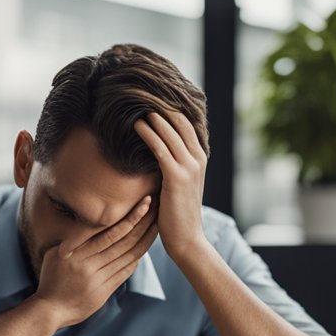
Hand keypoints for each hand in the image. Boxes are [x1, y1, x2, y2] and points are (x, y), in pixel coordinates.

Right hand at [32, 195, 158, 329]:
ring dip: (145, 240)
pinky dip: (135, 259)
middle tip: (157, 209)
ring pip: (128, 257)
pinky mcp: (104, 292)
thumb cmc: (51, 278)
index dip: (130, 218)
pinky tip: (144, 248)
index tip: (143, 204)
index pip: (110, 232)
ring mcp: (98, 280)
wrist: (50, 310)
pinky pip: (125, 273)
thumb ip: (75, 240)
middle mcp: (89, 266)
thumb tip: (92, 224)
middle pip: (124, 242)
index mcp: (76, 253)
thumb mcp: (55, 254)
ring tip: (157, 226)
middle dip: (143, 224)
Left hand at [134, 110, 208, 260]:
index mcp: (200, 158)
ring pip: (169, 132)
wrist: (187, 239)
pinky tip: (135, 126)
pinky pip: (160, 148)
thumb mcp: (178, 185)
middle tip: (141, 96)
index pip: (186, 125)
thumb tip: (154, 152)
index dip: (170, 110)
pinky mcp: (176, 177)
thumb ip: (172, 166)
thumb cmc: (177, 215)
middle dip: (160, 107)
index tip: (151, 99)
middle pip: (179, 122)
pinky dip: (148, 134)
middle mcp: (197, 159)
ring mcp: (189, 167)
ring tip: (135, 106)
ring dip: (152, 117)